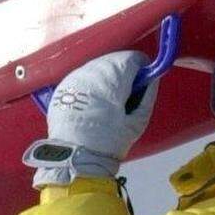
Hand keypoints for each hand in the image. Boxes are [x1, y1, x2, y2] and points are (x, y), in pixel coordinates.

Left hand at [27, 50, 159, 186]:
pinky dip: (92, 82)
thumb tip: (152, 79)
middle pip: (113, 60)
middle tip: (128, 91)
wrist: (74, 157)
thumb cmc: (110, 141)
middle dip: (124, 71)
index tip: (143, 79)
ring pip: (97, 66)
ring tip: (110, 97)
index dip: (141, 66)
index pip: (131, 58)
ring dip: (107, 75)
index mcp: (112, 82)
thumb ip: (147, 96)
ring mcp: (74, 78)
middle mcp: (91, 73)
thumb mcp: (137, 122)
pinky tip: (93, 100)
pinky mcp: (63, 86)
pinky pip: (82, 76)